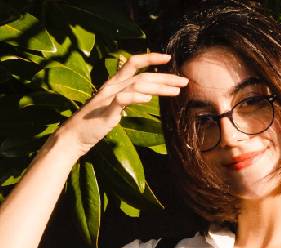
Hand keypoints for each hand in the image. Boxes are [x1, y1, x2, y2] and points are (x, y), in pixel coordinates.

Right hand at [58, 52, 187, 156]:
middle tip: (184, 80)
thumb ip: (127, 97)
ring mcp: (108, 97)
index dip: (151, 58)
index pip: (133, 63)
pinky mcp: (106, 111)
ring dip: (159, 87)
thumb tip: (145, 95)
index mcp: (114, 83)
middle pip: (142, 75)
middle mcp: (112, 86)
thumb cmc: (95, 122)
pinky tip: (148, 99)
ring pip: (137, 85)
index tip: (168, 58)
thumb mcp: (113, 106)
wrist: (75, 135)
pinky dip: (135, 97)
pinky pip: (122, 100)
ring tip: (176, 91)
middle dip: (165, 77)